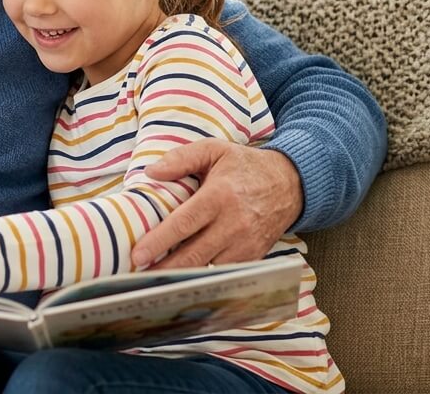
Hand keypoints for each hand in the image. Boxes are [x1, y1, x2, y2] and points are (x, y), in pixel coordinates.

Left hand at [131, 140, 301, 269]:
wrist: (291, 183)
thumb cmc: (246, 166)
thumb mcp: (215, 150)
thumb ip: (181, 158)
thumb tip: (151, 172)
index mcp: (219, 196)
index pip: (184, 224)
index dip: (159, 241)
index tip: (138, 254)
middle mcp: (233, 224)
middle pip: (194, 254)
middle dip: (165, 269)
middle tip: (139, 276)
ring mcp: (246, 244)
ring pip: (208, 268)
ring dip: (182, 276)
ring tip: (156, 280)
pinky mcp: (254, 256)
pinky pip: (225, 272)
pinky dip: (204, 277)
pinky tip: (185, 278)